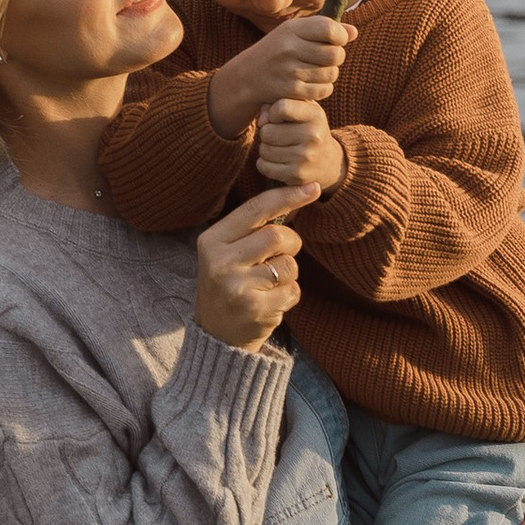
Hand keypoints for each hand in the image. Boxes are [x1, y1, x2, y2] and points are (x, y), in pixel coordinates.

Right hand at [194, 187, 307, 347]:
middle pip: (277, 235)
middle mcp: (220, 262)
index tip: (313, 188)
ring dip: (289, 273)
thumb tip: (295, 196)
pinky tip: (270, 303)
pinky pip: (292, 290)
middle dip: (291, 243)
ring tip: (269, 285)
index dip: (288, 196)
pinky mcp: (255, 309)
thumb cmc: (229, 286)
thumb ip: (254, 229)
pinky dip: (289, 295)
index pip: (255, 209)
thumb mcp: (228, 253)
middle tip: (281, 257)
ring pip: (289, 264)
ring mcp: (236, 287)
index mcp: (212, 241)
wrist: (217, 337)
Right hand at [206, 9, 350, 140]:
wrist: (247, 78)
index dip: (340, 36)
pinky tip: (312, 83)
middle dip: (337, 57)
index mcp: (291, 29)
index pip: (330, 29)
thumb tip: (354, 32)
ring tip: (317, 71)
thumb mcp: (294, 33)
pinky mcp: (291, 91)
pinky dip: (323, 88)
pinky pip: (323, 90)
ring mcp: (289, 71)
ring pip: (331, 73)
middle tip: (327, 58)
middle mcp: (289, 48)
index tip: (336, 40)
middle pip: (335, 54)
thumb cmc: (277, 51)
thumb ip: (324, 29)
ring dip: (330, 74)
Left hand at [252, 95, 347, 198]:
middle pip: (267, 131)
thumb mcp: (300, 108)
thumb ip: (277, 103)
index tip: (277, 117)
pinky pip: (264, 167)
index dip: (272, 113)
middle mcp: (313, 136)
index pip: (282, 107)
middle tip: (277, 135)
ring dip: (266, 148)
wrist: (327, 161)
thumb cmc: (307, 128)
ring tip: (279, 147)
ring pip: (264, 150)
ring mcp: (305, 157)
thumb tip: (261, 121)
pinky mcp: (297, 175)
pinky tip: (277, 160)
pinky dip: (265, 163)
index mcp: (315, 115)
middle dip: (266, 133)